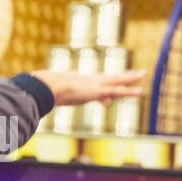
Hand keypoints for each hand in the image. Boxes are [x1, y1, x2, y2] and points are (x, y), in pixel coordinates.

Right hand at [31, 68, 145, 106]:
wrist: (48, 86)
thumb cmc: (45, 90)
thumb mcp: (51, 96)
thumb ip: (51, 100)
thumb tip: (39, 106)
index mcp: (79, 81)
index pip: (95, 85)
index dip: (103, 93)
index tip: (107, 102)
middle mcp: (89, 81)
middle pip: (109, 78)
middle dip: (121, 77)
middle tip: (133, 74)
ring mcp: (94, 85)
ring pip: (117, 80)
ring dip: (130, 77)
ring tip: (142, 73)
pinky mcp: (98, 91)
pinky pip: (117, 91)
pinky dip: (129, 91)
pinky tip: (140, 90)